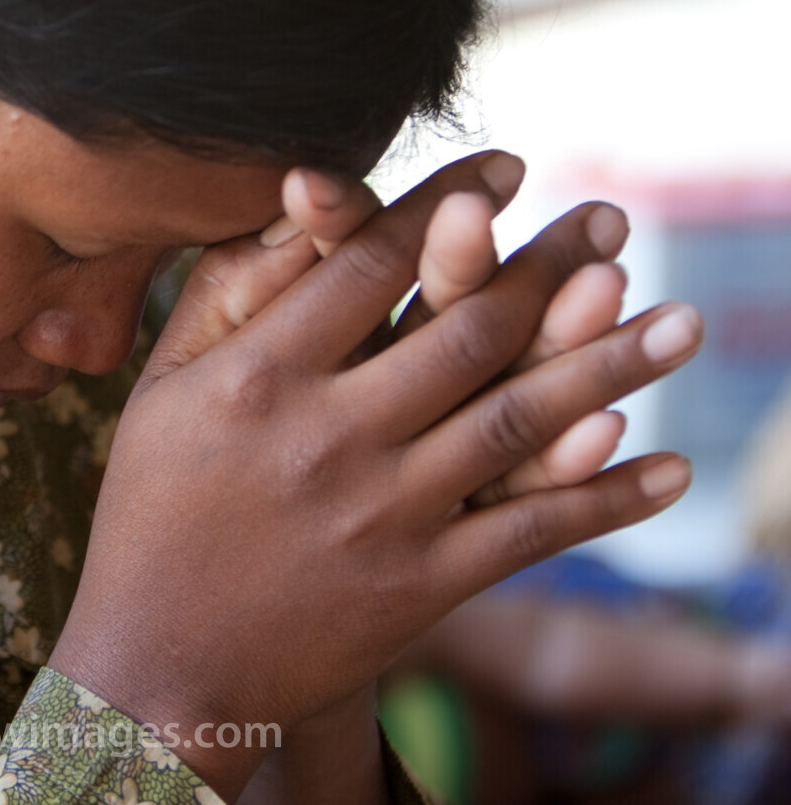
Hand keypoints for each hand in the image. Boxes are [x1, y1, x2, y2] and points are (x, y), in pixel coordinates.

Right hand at [49, 153, 701, 799]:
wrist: (160, 666)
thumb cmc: (153, 513)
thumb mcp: (161, 391)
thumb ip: (226, 296)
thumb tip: (301, 204)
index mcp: (257, 375)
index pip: (369, 263)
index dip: (445, 203)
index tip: (507, 168)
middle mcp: (327, 434)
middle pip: (465, 328)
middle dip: (550, 266)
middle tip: (611, 221)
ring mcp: (382, 514)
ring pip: (517, 420)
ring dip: (609, 365)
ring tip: (682, 321)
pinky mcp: (420, 586)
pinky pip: (530, 532)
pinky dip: (604, 498)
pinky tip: (669, 466)